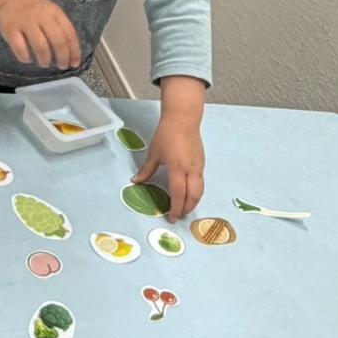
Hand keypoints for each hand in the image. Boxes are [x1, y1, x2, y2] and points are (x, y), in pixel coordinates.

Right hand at [0, 0, 80, 69]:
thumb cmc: (33, 9)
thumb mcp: (50, 12)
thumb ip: (60, 29)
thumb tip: (72, 57)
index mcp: (54, 12)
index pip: (69, 33)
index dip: (74, 51)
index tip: (74, 64)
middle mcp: (42, 16)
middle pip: (58, 41)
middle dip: (62, 58)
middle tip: (62, 66)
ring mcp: (25, 22)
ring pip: (41, 46)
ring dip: (45, 59)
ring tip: (44, 63)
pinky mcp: (10, 29)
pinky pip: (20, 49)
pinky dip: (25, 58)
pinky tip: (27, 59)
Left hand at [133, 76, 205, 221]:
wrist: (183, 119)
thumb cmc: (167, 134)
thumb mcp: (154, 153)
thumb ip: (146, 170)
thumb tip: (135, 181)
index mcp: (177, 167)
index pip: (178, 194)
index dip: (175, 208)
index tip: (171, 218)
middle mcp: (191, 169)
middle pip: (193, 196)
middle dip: (186, 209)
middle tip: (177, 216)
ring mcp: (198, 166)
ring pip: (200, 191)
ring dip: (192, 202)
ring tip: (183, 208)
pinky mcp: (202, 163)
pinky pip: (200, 183)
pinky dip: (195, 192)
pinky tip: (188, 194)